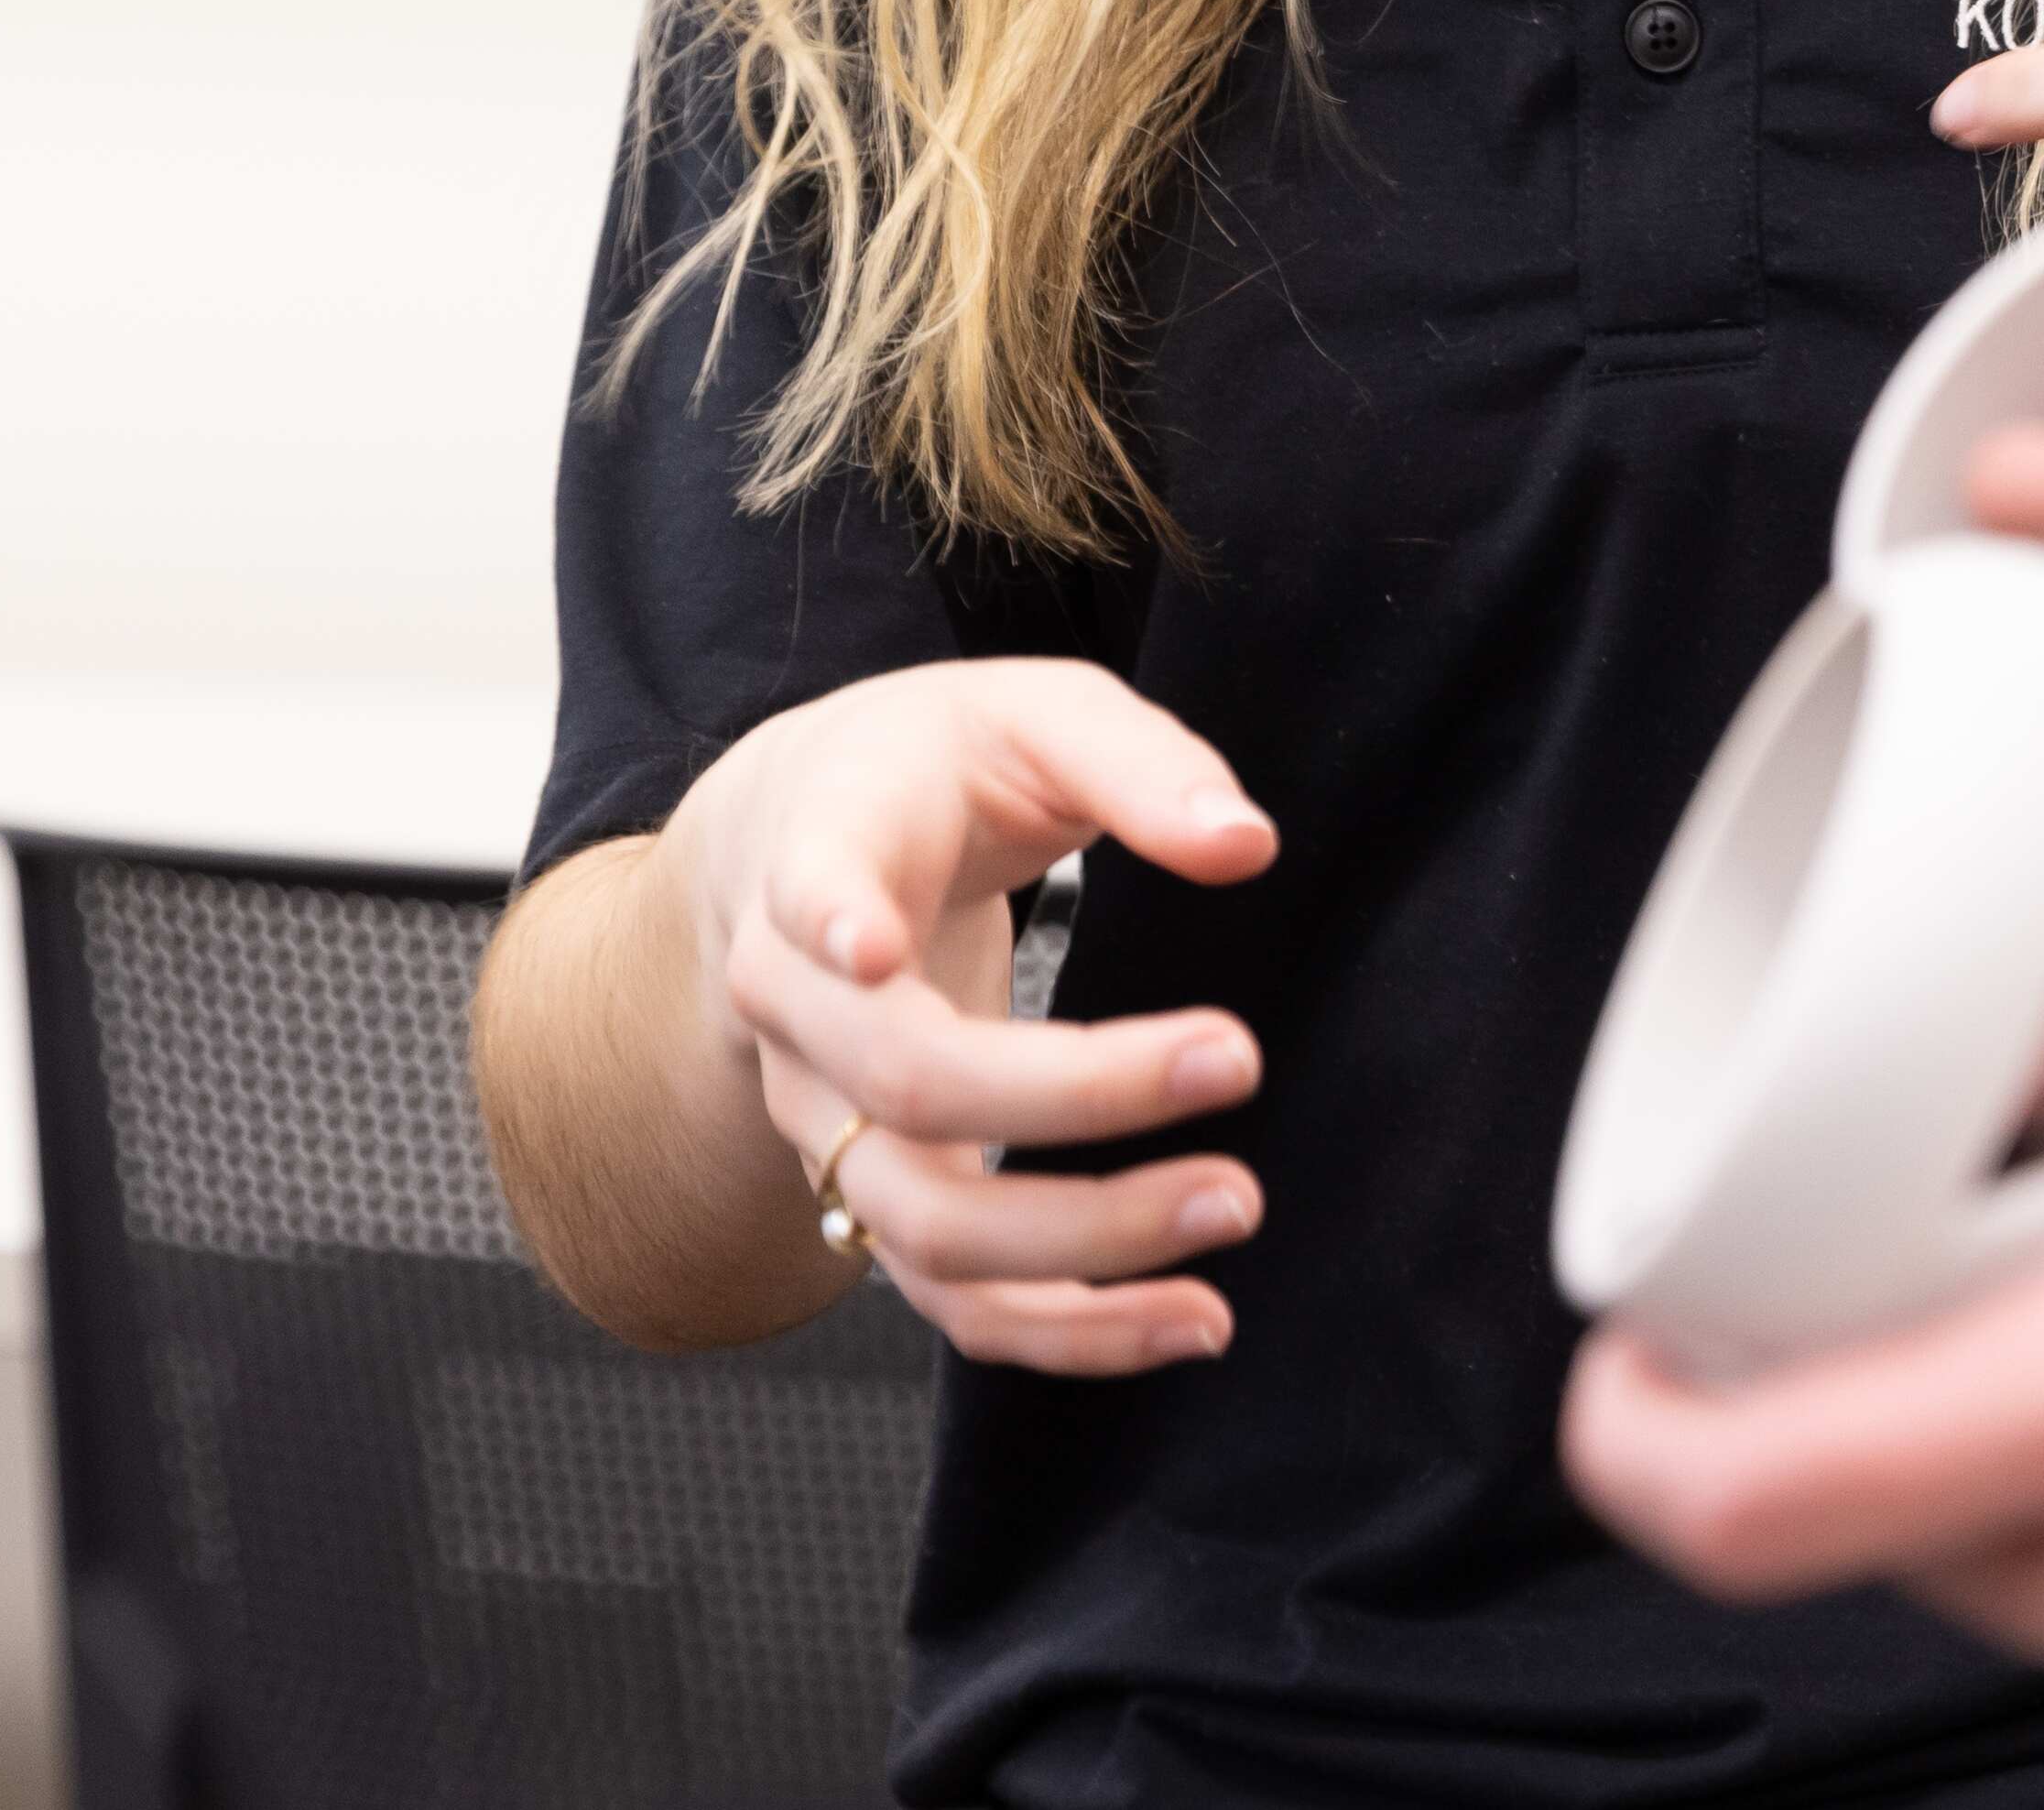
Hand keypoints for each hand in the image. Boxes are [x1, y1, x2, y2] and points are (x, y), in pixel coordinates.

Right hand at [657, 659, 1282, 1376]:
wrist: (798, 847)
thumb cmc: (931, 770)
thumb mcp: (1027, 711)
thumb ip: (1136, 762)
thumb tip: (1245, 843)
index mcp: (821, 858)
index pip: (809, 894)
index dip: (833, 921)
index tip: (874, 942)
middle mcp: (802, 1010)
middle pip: (906, 1083)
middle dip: (1076, 1092)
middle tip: (1240, 1057)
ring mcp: (827, 1120)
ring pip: (923, 1225)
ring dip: (1083, 1242)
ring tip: (1236, 1204)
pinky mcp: (882, 1191)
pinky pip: (958, 1296)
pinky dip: (1070, 1332)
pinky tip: (1194, 1320)